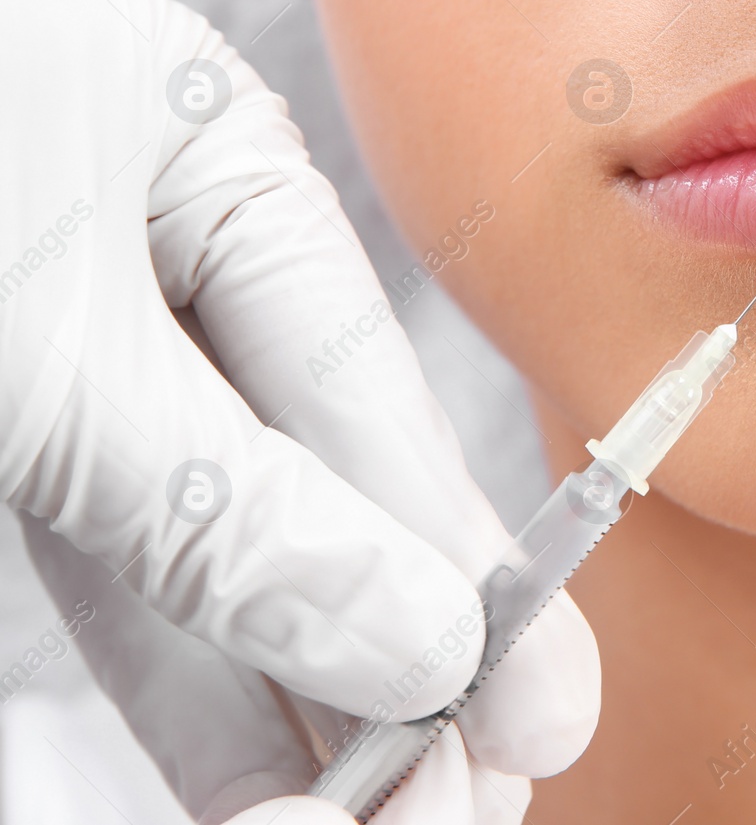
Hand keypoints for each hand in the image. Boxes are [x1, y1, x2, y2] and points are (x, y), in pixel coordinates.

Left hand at [0, 0, 598, 821]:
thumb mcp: (45, 344)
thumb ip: (227, 501)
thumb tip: (422, 640)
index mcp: (208, 160)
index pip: (367, 388)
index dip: (457, 557)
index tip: (537, 707)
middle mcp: (161, 253)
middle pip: (314, 475)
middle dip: (394, 643)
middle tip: (472, 794)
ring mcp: (77, 349)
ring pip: (214, 544)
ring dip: (293, 689)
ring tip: (383, 810)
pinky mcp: (1, 437)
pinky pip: (109, 572)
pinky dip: (176, 677)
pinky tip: (257, 778)